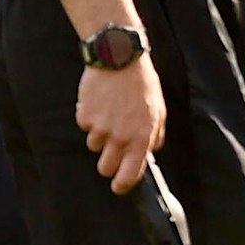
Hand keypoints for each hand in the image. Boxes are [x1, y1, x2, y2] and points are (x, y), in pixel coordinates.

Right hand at [76, 55, 166, 192]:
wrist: (119, 58)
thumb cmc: (141, 83)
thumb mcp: (159, 110)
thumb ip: (155, 135)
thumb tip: (150, 153)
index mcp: (142, 137)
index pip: (130, 175)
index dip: (123, 185)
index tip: (119, 186)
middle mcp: (121, 137)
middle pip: (105, 168)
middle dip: (108, 163)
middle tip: (112, 148)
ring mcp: (101, 128)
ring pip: (94, 146)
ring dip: (100, 135)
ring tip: (110, 112)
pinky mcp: (85, 117)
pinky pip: (85, 127)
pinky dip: (90, 118)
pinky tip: (100, 102)